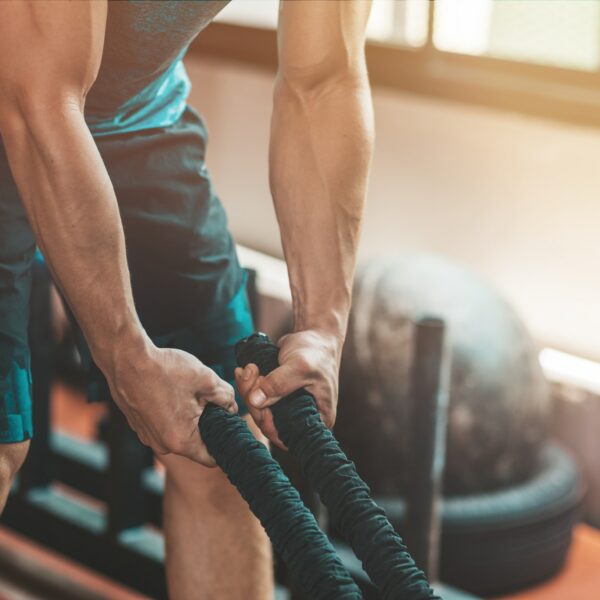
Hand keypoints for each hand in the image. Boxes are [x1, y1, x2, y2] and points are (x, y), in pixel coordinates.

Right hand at [105, 339, 237, 465]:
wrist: (126, 358)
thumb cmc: (165, 369)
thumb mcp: (206, 379)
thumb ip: (226, 397)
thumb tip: (232, 407)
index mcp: (181, 440)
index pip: (210, 458)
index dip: (224, 445)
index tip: (229, 428)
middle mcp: (161, 445)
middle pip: (194, 443)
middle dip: (205, 425)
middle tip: (209, 400)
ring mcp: (147, 436)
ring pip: (178, 433)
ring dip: (187, 417)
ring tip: (186, 392)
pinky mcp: (138, 426)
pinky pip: (163, 425)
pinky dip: (170, 413)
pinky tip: (170, 392)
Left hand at [234, 329, 341, 449]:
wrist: (315, 334)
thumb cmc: (316, 351)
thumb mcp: (299, 366)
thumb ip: (279, 384)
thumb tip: (255, 401)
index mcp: (318, 419)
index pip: (286, 435)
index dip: (266, 420)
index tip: (258, 396)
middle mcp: (303, 418)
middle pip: (268, 421)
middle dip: (253, 398)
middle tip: (250, 372)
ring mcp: (289, 407)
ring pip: (260, 409)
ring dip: (248, 388)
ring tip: (249, 367)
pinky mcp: (278, 395)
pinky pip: (257, 397)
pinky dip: (249, 384)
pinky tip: (246, 369)